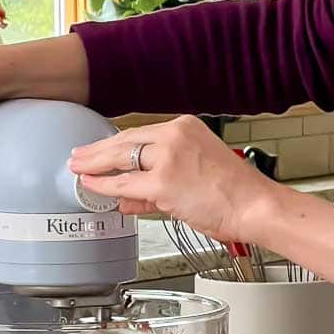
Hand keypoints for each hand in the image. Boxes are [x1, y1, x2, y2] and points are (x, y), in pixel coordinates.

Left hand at [68, 116, 277, 242]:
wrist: (255, 206)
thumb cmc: (236, 194)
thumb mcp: (196, 177)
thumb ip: (158, 185)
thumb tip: (129, 196)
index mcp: (186, 128)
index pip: (140, 134)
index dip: (116, 144)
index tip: (102, 149)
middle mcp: (175, 136)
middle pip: (125, 141)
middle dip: (98, 151)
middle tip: (79, 156)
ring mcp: (168, 158)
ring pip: (120, 158)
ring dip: (94, 165)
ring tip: (79, 170)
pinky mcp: (162, 182)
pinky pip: (124, 184)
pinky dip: (103, 186)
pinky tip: (91, 186)